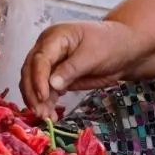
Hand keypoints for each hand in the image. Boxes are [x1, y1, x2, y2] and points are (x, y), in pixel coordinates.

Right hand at [21, 21, 143, 120]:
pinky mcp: (56, 77)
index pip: (40, 58)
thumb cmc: (110, 44)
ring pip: (33, 82)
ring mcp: (51, 63)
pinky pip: (44, 90)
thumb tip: (52, 84)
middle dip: (33, 92)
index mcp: (55, 37)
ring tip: (46, 117)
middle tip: (40, 112)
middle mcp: (47, 48)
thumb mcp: (93, 55)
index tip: (43, 97)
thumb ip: (71, 69)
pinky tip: (50, 114)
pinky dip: (45, 103)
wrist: (124, 50)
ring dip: (37, 101)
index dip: (38, 78)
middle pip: (30, 70)